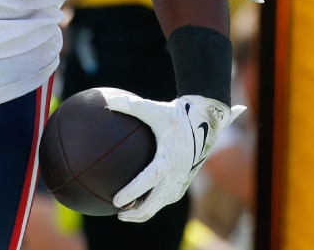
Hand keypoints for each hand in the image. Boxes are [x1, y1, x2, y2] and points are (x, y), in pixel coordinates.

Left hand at [103, 88, 244, 221]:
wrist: (206, 119)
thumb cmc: (177, 113)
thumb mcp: (154, 108)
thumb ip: (130, 105)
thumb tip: (107, 100)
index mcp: (168, 159)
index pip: (147, 181)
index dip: (132, 192)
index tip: (116, 201)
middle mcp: (177, 173)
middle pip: (156, 202)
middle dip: (137, 213)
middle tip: (118, 214)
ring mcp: (183, 178)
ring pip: (163, 203)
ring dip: (147, 210)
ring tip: (128, 212)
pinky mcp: (186, 178)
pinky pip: (169, 196)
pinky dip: (156, 202)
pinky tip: (143, 200)